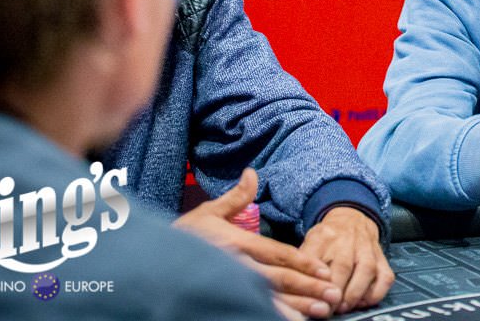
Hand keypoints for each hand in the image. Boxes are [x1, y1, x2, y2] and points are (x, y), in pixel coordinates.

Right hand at [174, 168, 341, 318]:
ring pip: (266, 298)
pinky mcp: (217, 299)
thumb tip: (252, 173)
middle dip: (307, 287)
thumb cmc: (180, 237)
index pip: (276, 252)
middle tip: (333, 295)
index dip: (303, 261)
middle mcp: (234, 265)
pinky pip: (247, 309)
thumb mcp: (207, 213)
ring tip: (318, 312)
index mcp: (235, 242)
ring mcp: (226, 285)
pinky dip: (269, 315)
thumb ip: (236, 198)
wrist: (146, 262)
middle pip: (277, 278)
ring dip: (295, 306)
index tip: (324, 270)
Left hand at [299, 207, 393, 313]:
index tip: (312, 298)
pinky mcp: (381, 257)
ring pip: (366, 270)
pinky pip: (385, 277)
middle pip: (342, 266)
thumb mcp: (309, 242)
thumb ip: (303, 262)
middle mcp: (347, 240)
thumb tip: (294, 290)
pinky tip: (363, 302)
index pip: (316, 258)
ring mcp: (367, 248)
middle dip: (335, 291)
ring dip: (354, 293)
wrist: (352, 217)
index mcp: (324, 236)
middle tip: (327, 309)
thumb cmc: (327, 237)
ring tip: (343, 307)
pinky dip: (376, 293)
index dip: (315, 281)